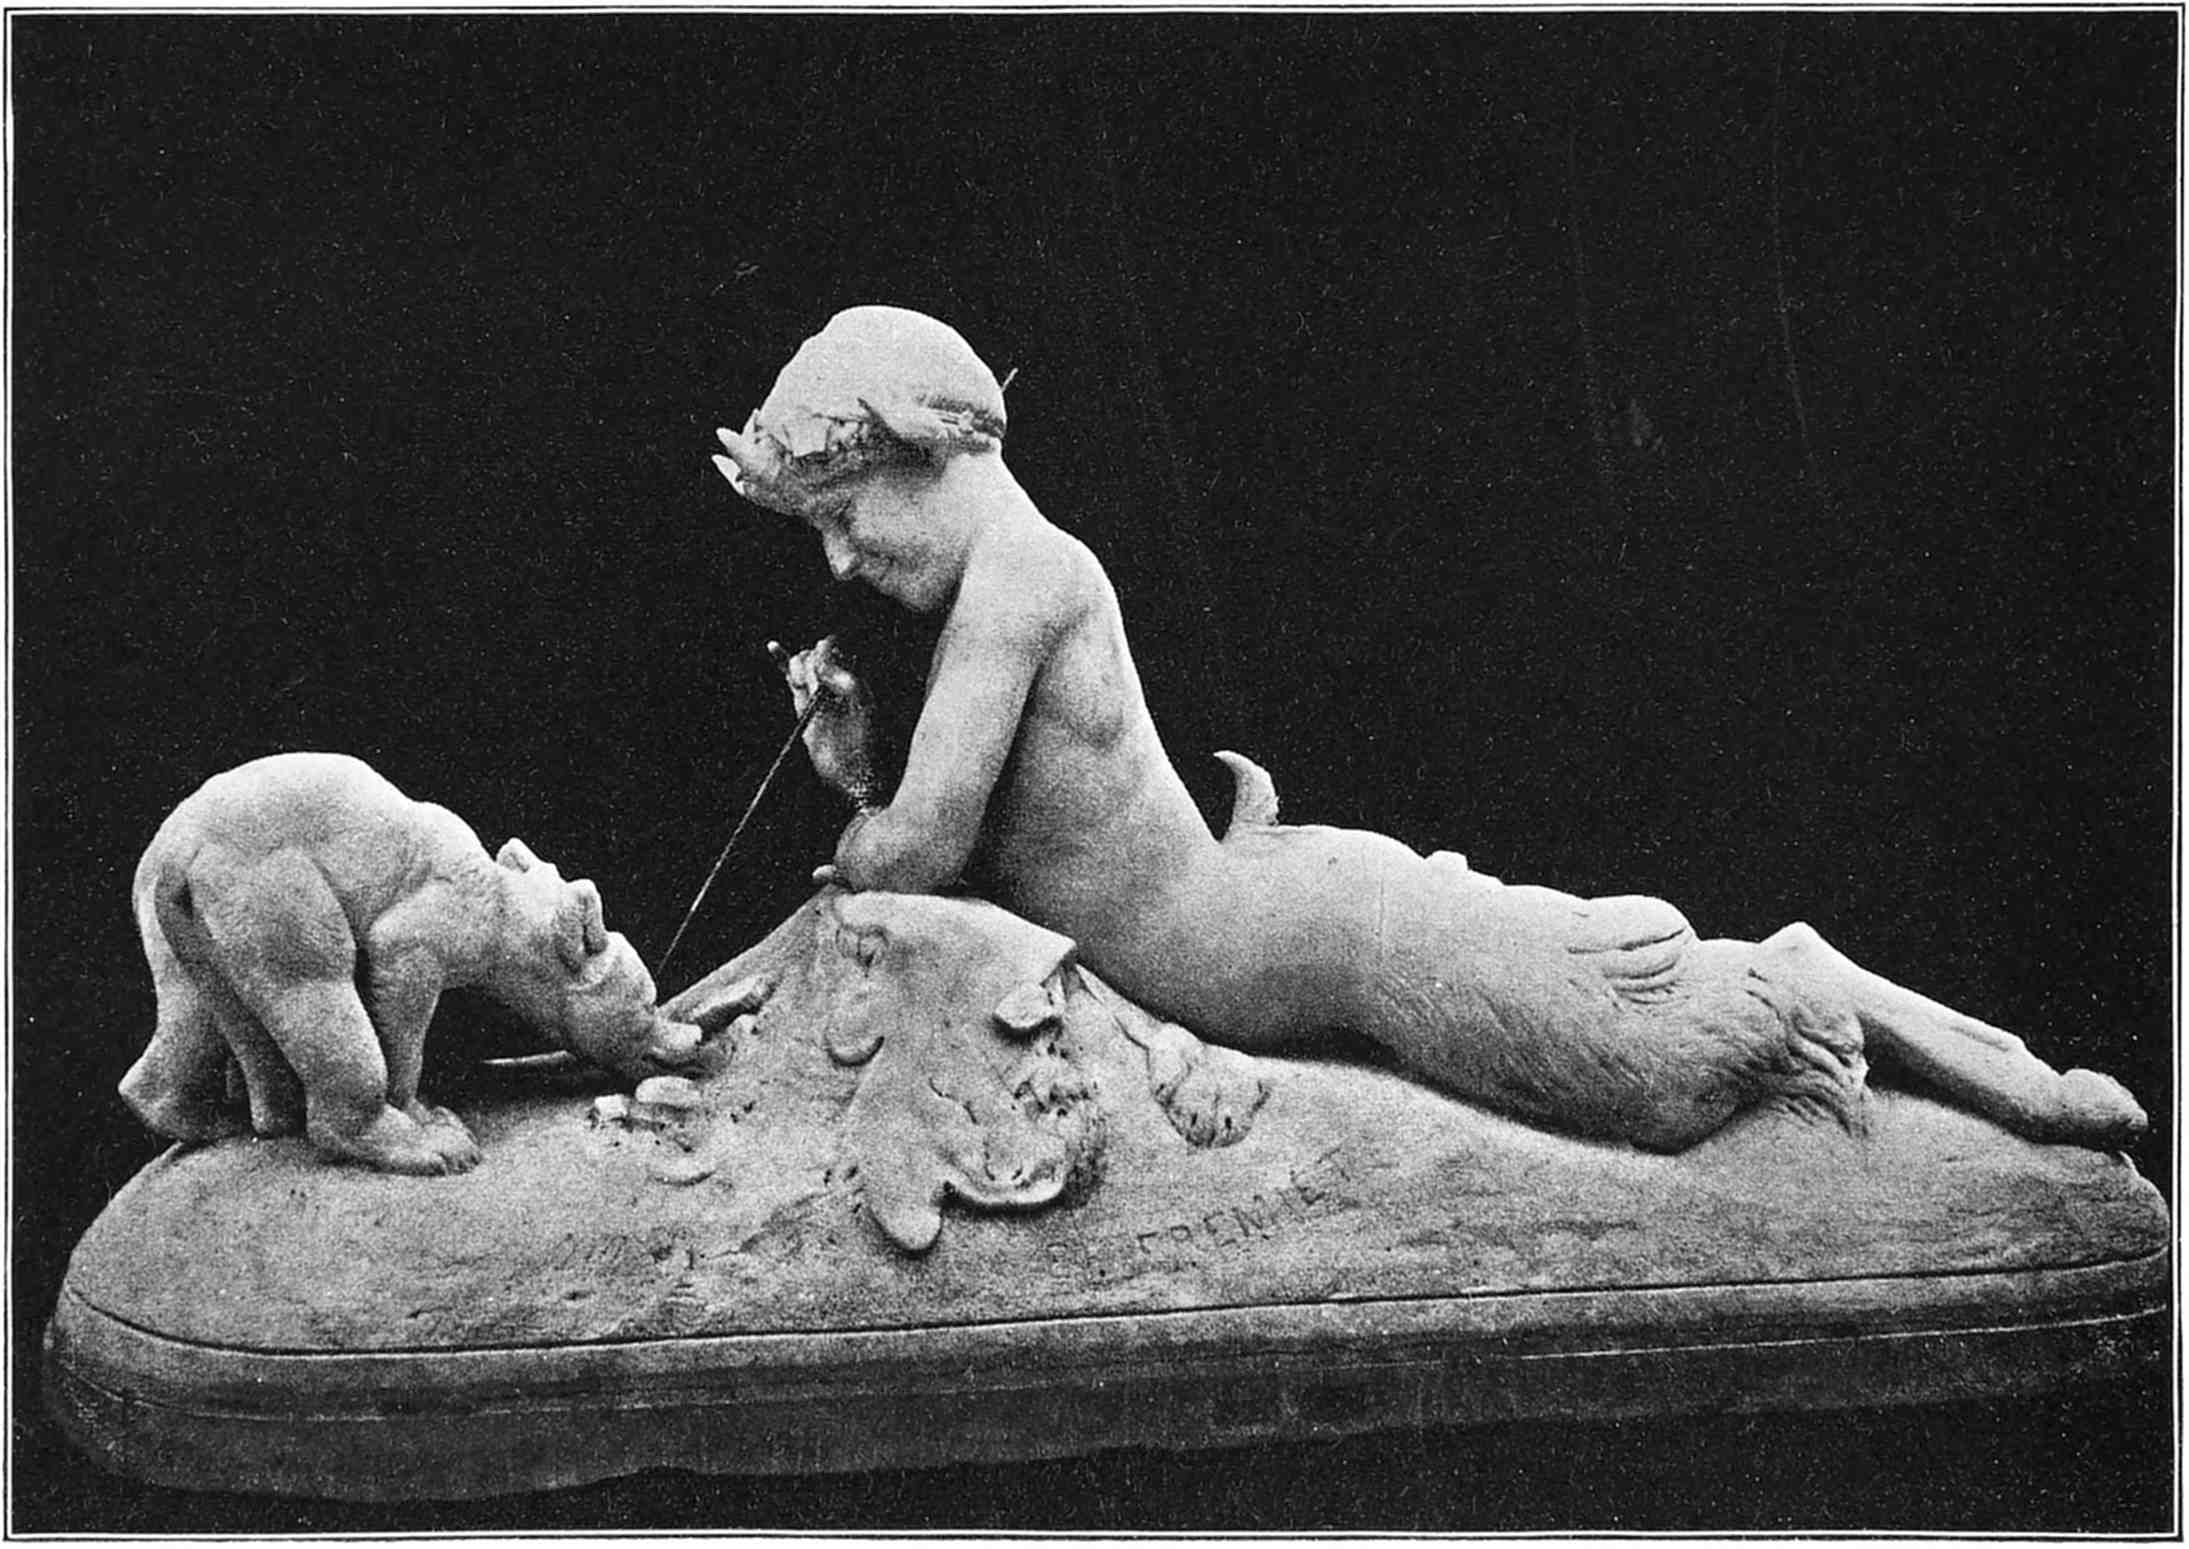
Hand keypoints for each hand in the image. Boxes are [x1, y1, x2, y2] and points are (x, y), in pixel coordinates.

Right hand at [769, 636, 880, 804]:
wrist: (853, 772)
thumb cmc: (865, 740)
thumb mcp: (862, 704)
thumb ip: (843, 677)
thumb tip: (818, 657)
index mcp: (854, 674)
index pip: (832, 647)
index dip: (824, 654)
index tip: (824, 674)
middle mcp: (835, 679)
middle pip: (813, 654)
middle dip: (812, 665)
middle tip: (818, 690)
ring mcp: (818, 690)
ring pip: (801, 663)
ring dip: (800, 669)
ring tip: (808, 688)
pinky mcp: (804, 704)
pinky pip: (791, 678)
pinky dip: (781, 660)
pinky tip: (773, 646)